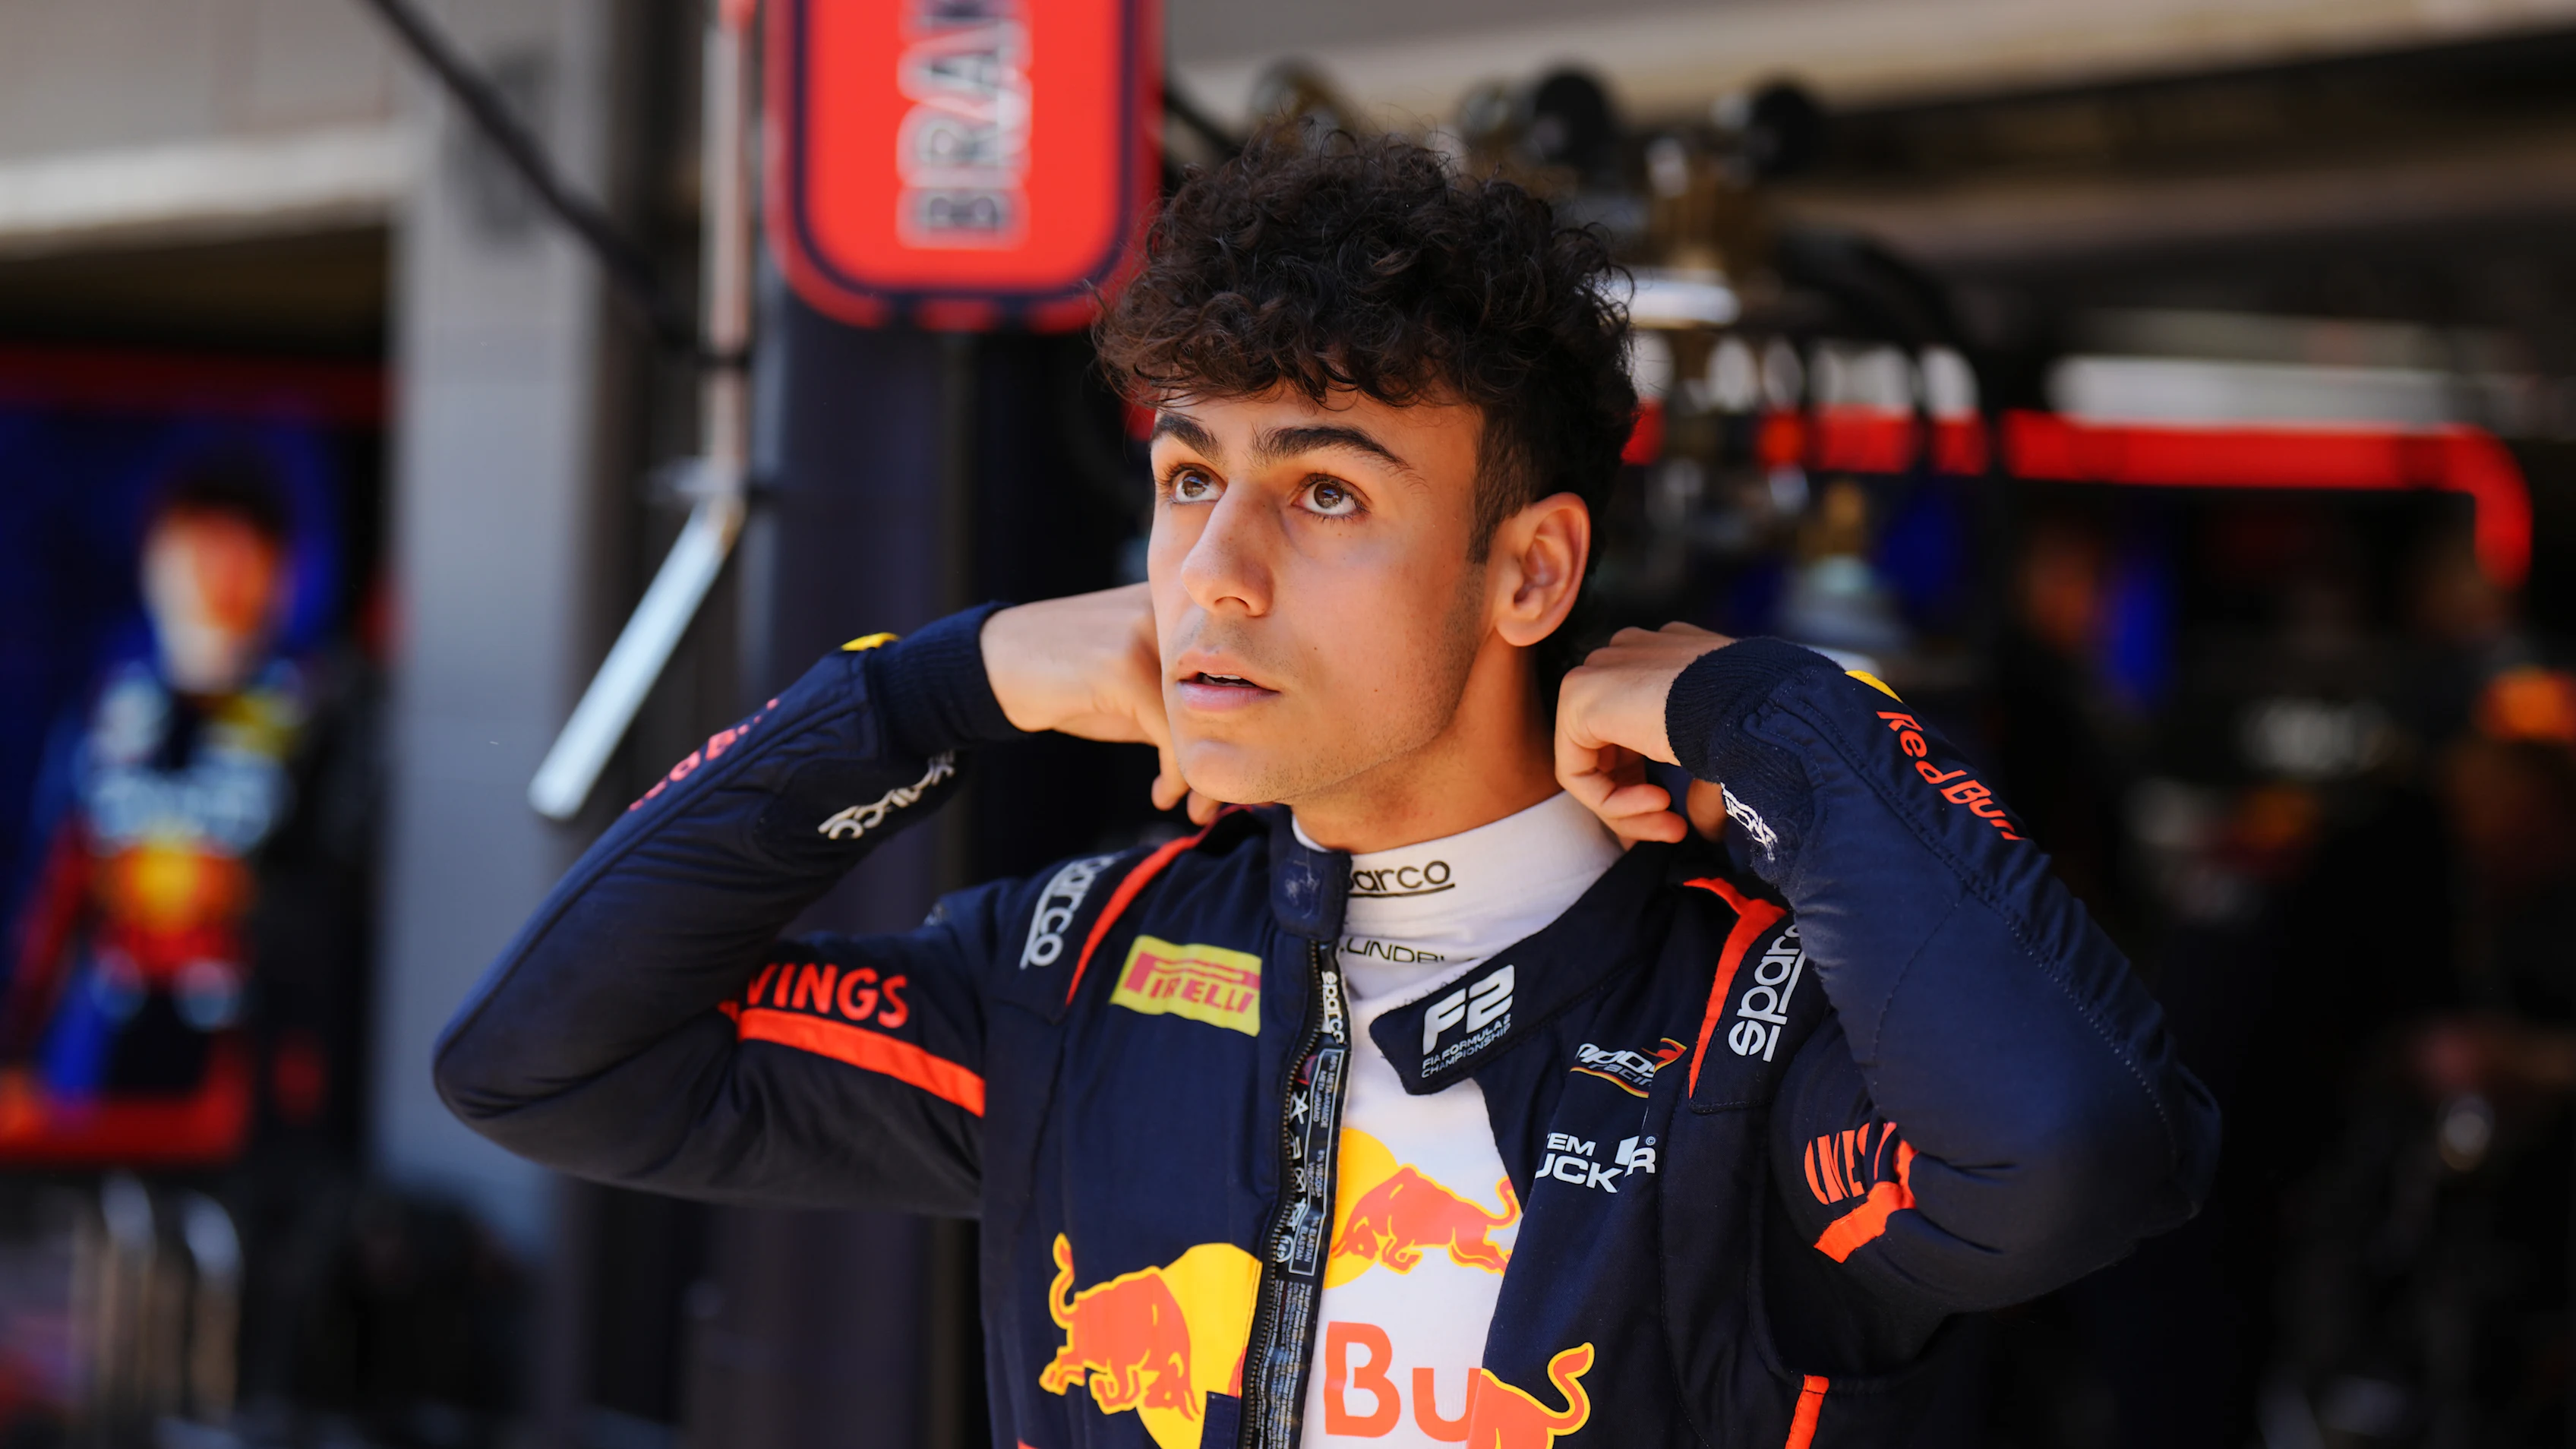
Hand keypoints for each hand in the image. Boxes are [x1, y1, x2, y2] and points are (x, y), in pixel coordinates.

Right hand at [980, 585, 1221, 822]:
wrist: (996, 665)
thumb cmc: (1073, 679)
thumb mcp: (1140, 685)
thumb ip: (1184, 699)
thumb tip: (1236, 748)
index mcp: (1184, 605)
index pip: (1238, 670)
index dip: (1245, 728)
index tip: (1239, 775)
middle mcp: (1173, 608)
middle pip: (1228, 693)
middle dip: (1227, 756)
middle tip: (1217, 805)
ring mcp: (1149, 633)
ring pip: (1203, 717)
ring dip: (1203, 775)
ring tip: (1196, 809)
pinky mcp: (1125, 665)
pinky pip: (1170, 732)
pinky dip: (1174, 773)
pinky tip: (1161, 794)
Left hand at [1555, 623, 1734, 846]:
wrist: (1752, 699)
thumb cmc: (1753, 721)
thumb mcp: (1726, 753)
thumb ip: (1703, 784)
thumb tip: (1703, 828)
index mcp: (1663, 659)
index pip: (1635, 732)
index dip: (1648, 785)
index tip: (1678, 823)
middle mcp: (1626, 658)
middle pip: (1610, 749)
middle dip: (1636, 801)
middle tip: (1673, 830)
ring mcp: (1599, 669)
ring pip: (1593, 764)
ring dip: (1629, 807)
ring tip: (1672, 825)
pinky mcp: (1578, 694)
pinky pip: (1577, 768)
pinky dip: (1610, 800)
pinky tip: (1658, 803)